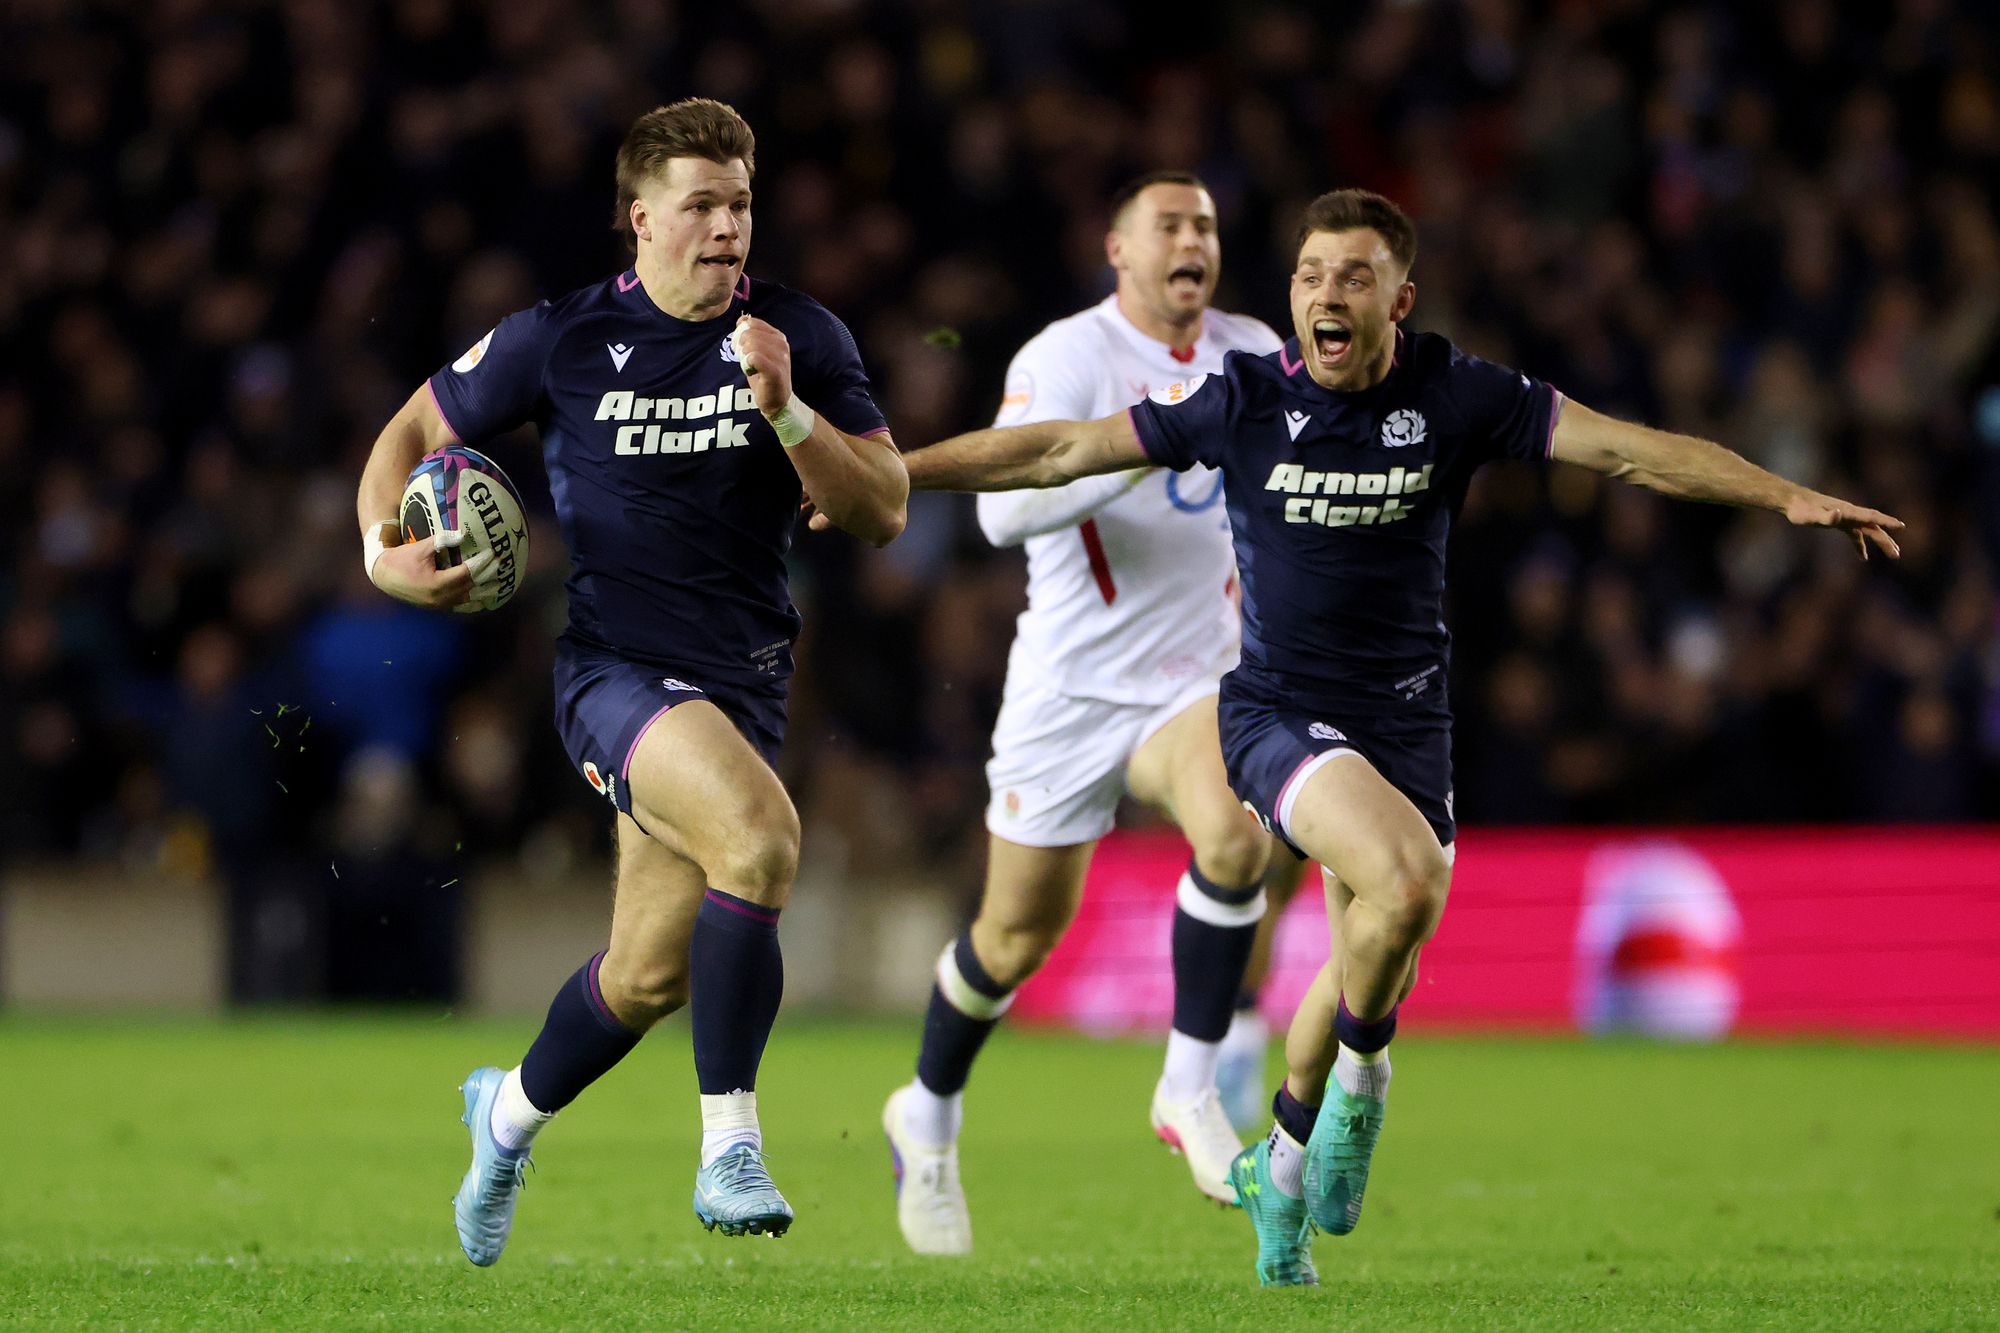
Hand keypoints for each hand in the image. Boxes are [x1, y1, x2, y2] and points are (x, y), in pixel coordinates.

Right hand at [369, 527, 496, 607]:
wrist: (384, 576)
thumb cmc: (401, 559)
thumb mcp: (421, 547)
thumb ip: (442, 540)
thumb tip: (463, 533)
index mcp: (437, 584)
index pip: (466, 573)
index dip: (481, 564)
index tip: (493, 553)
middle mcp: (441, 598)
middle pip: (471, 587)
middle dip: (487, 576)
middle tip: (501, 564)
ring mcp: (440, 605)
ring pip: (468, 600)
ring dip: (485, 592)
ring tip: (500, 583)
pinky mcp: (437, 607)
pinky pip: (460, 606)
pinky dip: (473, 601)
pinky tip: (484, 597)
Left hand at [732, 314, 792, 415]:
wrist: (777, 401)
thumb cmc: (765, 375)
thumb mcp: (758, 350)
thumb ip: (751, 334)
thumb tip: (742, 319)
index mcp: (778, 336)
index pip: (752, 323)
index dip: (741, 332)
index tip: (741, 347)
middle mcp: (781, 344)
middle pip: (749, 333)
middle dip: (740, 345)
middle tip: (744, 359)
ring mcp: (780, 357)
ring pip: (751, 345)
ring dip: (744, 356)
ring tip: (749, 366)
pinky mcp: (775, 371)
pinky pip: (754, 358)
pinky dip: (748, 363)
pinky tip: (750, 370)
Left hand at [1783, 490, 1904, 559]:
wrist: (1792, 501)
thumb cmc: (1800, 509)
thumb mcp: (1811, 516)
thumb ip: (1826, 516)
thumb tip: (1839, 514)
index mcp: (1848, 511)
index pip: (1871, 516)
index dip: (1887, 521)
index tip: (1901, 526)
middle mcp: (1850, 513)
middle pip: (1874, 527)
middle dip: (1886, 540)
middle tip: (1896, 554)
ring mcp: (1846, 518)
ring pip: (1868, 530)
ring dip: (1880, 542)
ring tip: (1893, 554)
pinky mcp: (1839, 522)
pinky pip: (1855, 534)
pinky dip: (1860, 545)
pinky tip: (1862, 557)